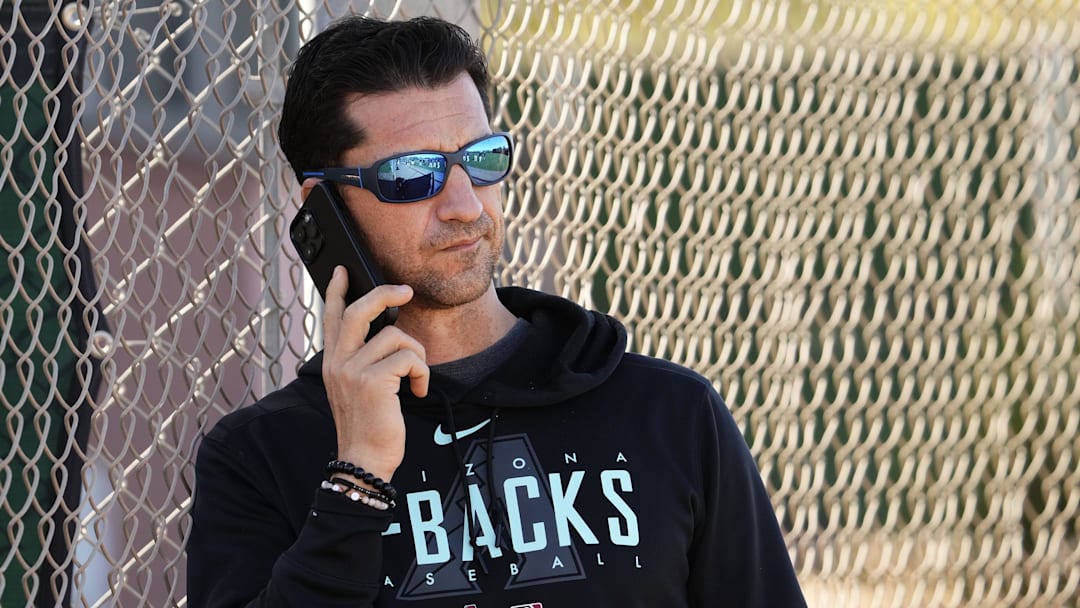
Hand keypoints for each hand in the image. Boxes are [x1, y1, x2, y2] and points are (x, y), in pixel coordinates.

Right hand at [321, 266, 428, 480]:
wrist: (363, 461)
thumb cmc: (368, 427)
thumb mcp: (357, 390)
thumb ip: (363, 363)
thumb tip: (388, 336)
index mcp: (332, 363)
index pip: (331, 318)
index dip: (336, 291)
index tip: (342, 271)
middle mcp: (337, 363)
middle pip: (359, 311)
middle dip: (384, 294)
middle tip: (406, 292)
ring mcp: (352, 370)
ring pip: (396, 337)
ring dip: (417, 356)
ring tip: (416, 379)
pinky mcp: (373, 381)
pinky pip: (409, 358)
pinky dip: (421, 373)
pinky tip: (417, 392)